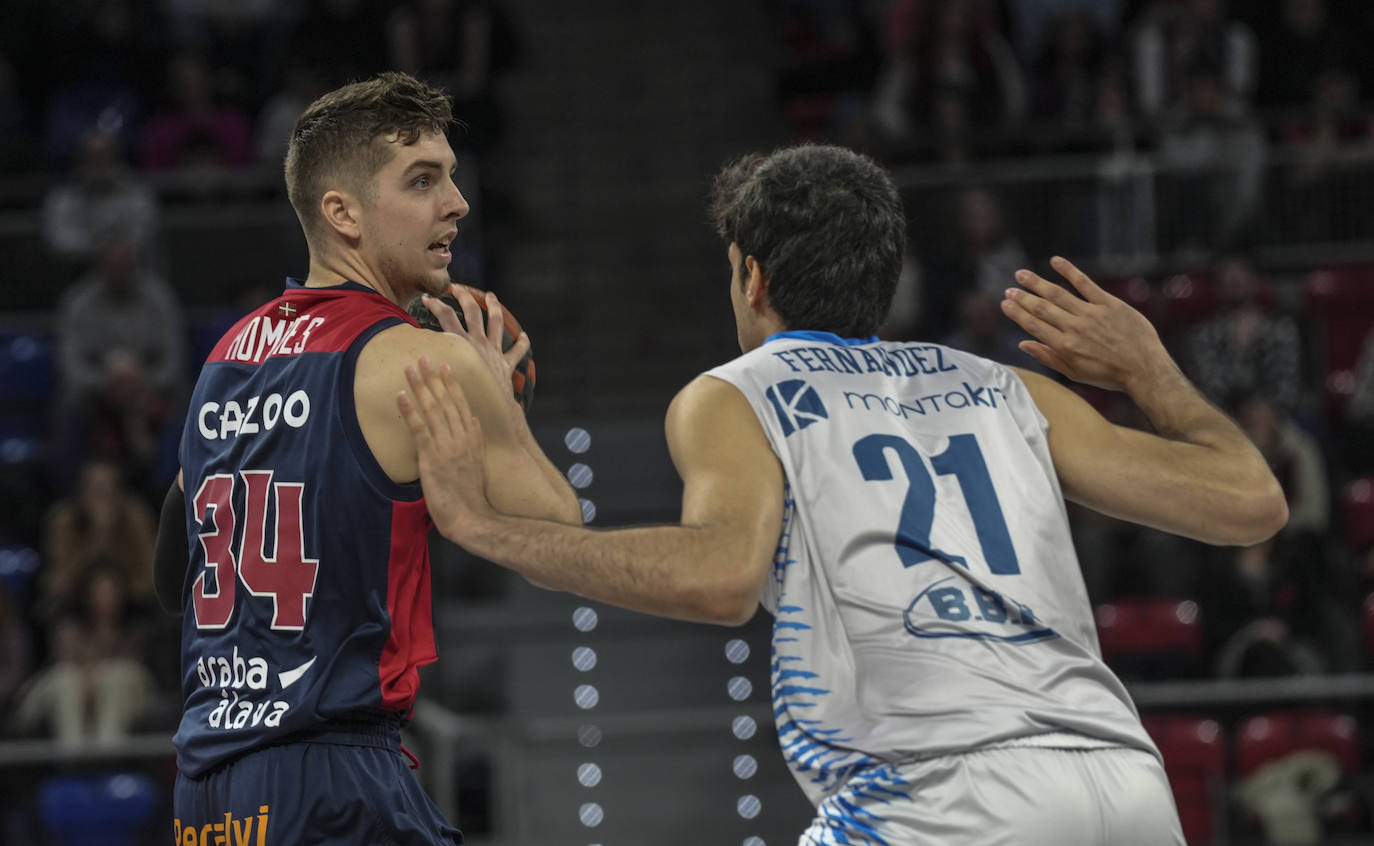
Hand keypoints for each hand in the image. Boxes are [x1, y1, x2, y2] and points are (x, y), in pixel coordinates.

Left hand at [396, 356, 492, 539]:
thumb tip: (475, 422)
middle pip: (446, 400)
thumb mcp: (480, 464)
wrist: (471, 516)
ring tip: (409, 367)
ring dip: (420, 386)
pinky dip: (409, 410)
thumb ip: (476, 441)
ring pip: (432, 408)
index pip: (461, 404)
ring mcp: (447, 445)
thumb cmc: (472, 495)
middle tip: (423, 356)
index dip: (452, 383)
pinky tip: (400, 395)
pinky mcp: (432, 456)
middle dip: (433, 377)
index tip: (445, 366)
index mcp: (472, 438)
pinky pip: (419, 428)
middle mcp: (461, 436)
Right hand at [422, 285, 530, 406]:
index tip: (428, 298)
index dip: (436, 304)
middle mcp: (479, 344)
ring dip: (494, 306)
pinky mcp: (506, 365)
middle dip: (464, 296)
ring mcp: (494, 352)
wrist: (489, 411)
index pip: (446, 316)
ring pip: (496, 322)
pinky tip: (524, 336)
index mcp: (462, 345)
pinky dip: (522, 343)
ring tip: (491, 296)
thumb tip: (414, 357)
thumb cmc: (463, 397)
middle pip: (472, 311)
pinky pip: (517, 352)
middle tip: (457, 288)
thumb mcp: (444, 376)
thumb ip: (433, 362)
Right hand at [1001, 256, 1170, 392]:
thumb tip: (1023, 344)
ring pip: (1058, 294)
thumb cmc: (1109, 374)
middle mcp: (1075, 328)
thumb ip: (1048, 357)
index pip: (1034, 326)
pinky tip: (1055, 261)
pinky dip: (1069, 271)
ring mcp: (1092, 314)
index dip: (1018, 314)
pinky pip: (1085, 284)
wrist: (1144, 368)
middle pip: (1042, 308)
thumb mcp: (1075, 373)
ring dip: (1037, 283)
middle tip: (1009, 289)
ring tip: (1022, 274)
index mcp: (1065, 347)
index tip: (1006, 304)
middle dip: (1023, 298)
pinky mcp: (1109, 304)